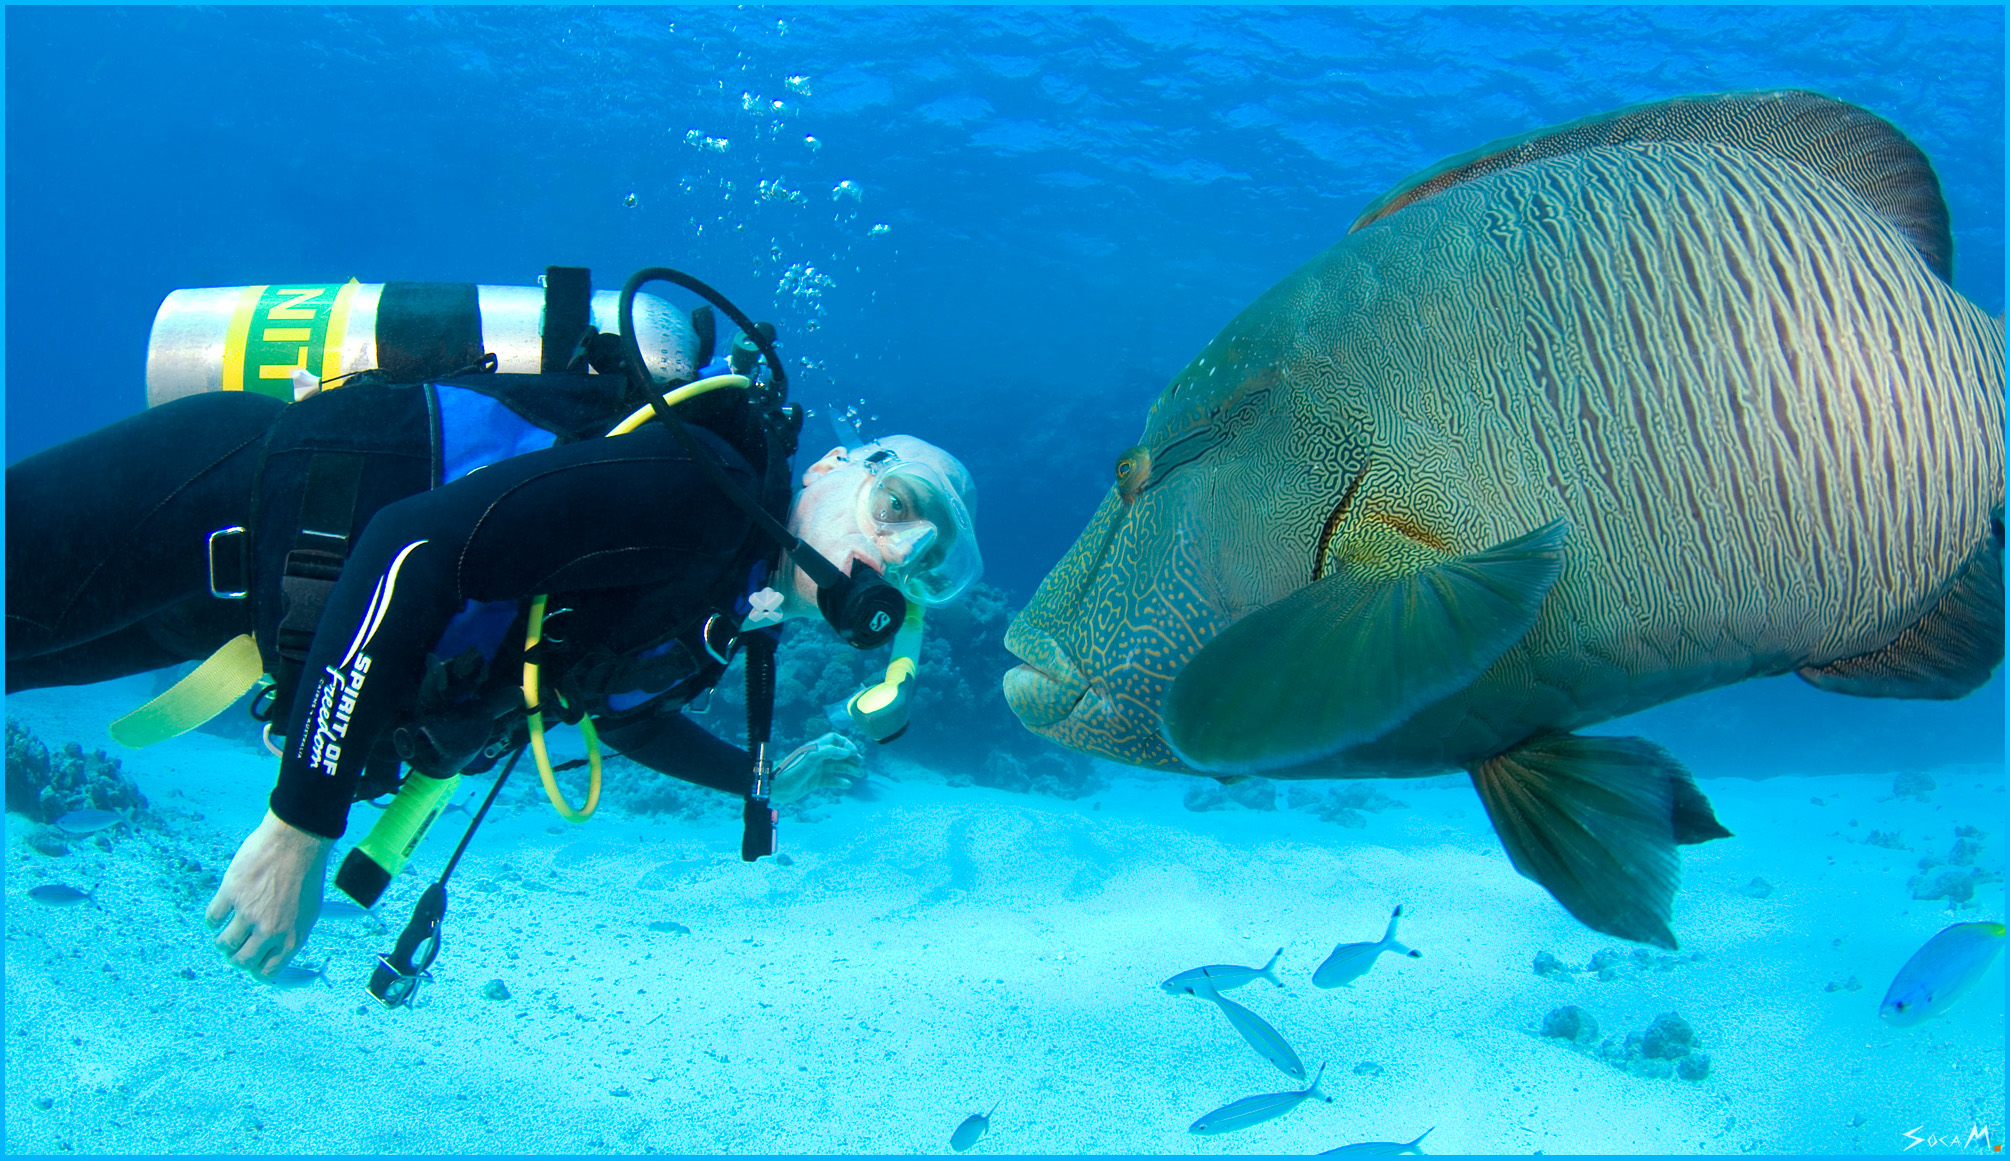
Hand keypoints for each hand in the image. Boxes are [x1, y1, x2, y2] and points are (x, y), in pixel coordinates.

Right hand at [205, 809, 333, 980]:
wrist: (297, 842)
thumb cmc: (306, 874)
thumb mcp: (308, 912)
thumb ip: (289, 934)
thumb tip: (271, 952)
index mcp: (291, 938)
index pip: (267, 972)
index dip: (255, 969)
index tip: (249, 962)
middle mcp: (270, 931)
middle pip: (241, 961)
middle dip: (235, 957)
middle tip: (234, 947)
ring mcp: (248, 913)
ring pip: (223, 944)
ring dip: (221, 941)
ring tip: (225, 932)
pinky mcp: (231, 895)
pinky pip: (212, 919)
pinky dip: (211, 920)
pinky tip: (218, 915)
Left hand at [771, 732, 863, 805]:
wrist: (776, 787)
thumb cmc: (792, 770)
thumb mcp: (810, 758)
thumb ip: (829, 752)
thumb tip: (846, 751)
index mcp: (816, 748)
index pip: (834, 739)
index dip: (845, 744)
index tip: (853, 753)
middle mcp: (818, 757)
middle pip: (839, 754)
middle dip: (851, 758)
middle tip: (860, 764)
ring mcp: (817, 769)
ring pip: (837, 767)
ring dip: (849, 769)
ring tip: (860, 774)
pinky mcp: (815, 782)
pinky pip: (830, 780)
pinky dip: (840, 782)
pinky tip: (848, 785)